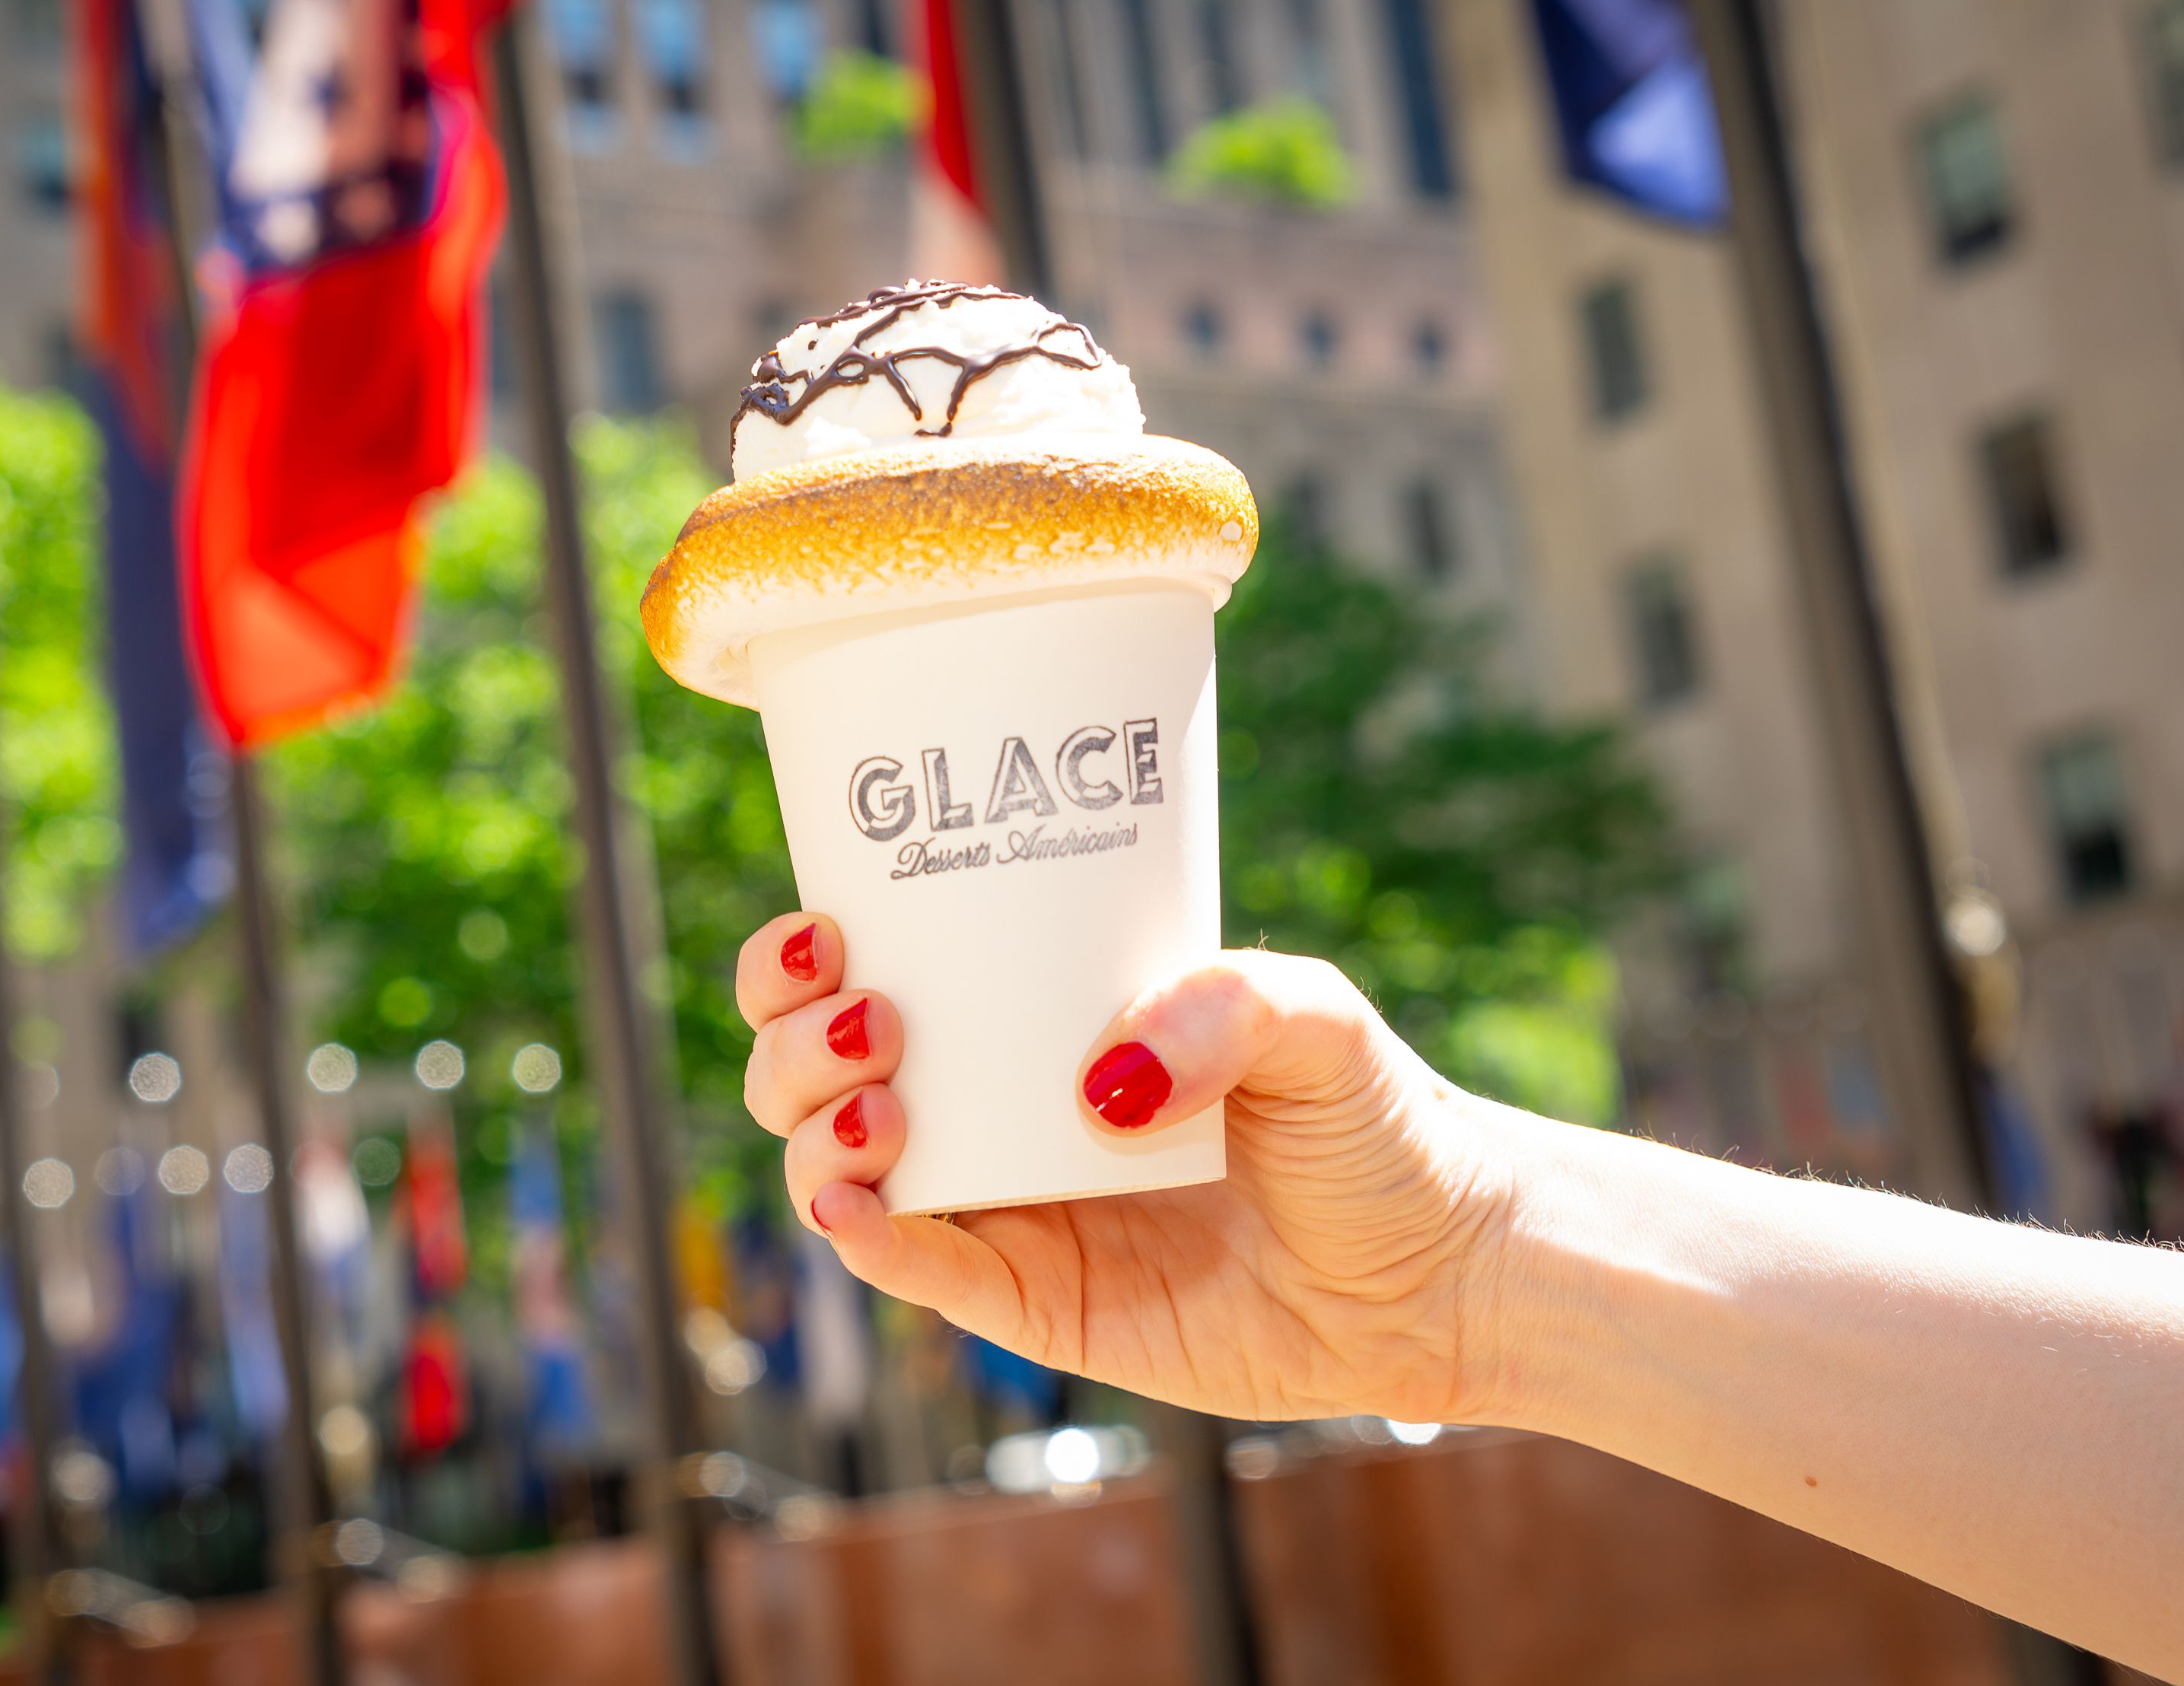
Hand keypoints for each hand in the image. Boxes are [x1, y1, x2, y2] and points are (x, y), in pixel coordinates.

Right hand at [736, 913, 1523, 1422]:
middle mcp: (992, 1113)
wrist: (1445, 1272)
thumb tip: (1100, 1083)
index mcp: (1028, 1023)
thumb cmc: (1376, 1123)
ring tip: (882, 1110)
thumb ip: (1223, 1004)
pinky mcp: (1033, 1305)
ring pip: (836, 1174)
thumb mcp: (1313, 1016)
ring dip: (813, 1134)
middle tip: (869, 1016)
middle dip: (794, 1045)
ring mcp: (1006, 1211)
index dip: (800, 962)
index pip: (871, 975)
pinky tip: (860, 1203)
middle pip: (815, 1079)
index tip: (823, 932)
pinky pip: (921, 1274)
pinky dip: (869, 1240)